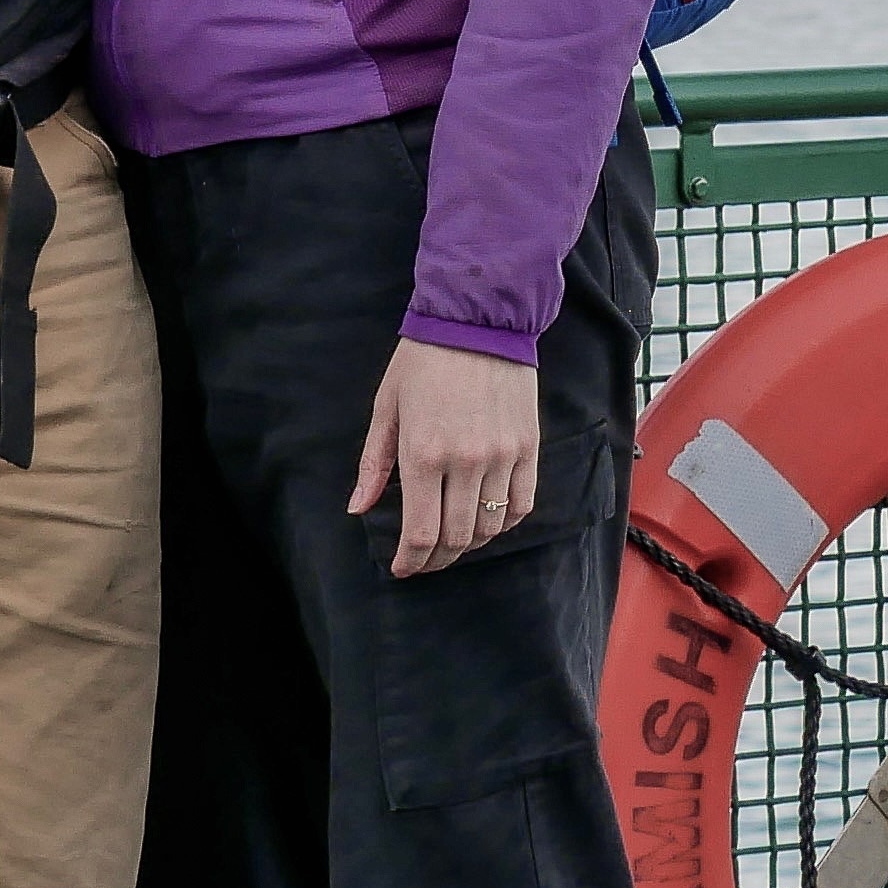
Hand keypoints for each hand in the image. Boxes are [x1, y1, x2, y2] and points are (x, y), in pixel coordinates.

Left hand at [351, 337, 544, 577]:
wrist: (478, 319)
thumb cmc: (423, 360)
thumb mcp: (387, 407)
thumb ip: (374, 463)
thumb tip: (359, 508)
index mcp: (424, 453)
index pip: (421, 532)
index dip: (411, 560)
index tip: (402, 568)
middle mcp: (467, 461)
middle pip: (457, 537)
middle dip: (437, 559)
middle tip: (425, 560)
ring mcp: (502, 455)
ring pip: (490, 526)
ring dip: (469, 543)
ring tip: (453, 541)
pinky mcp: (528, 446)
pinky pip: (521, 503)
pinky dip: (504, 522)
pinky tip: (487, 520)